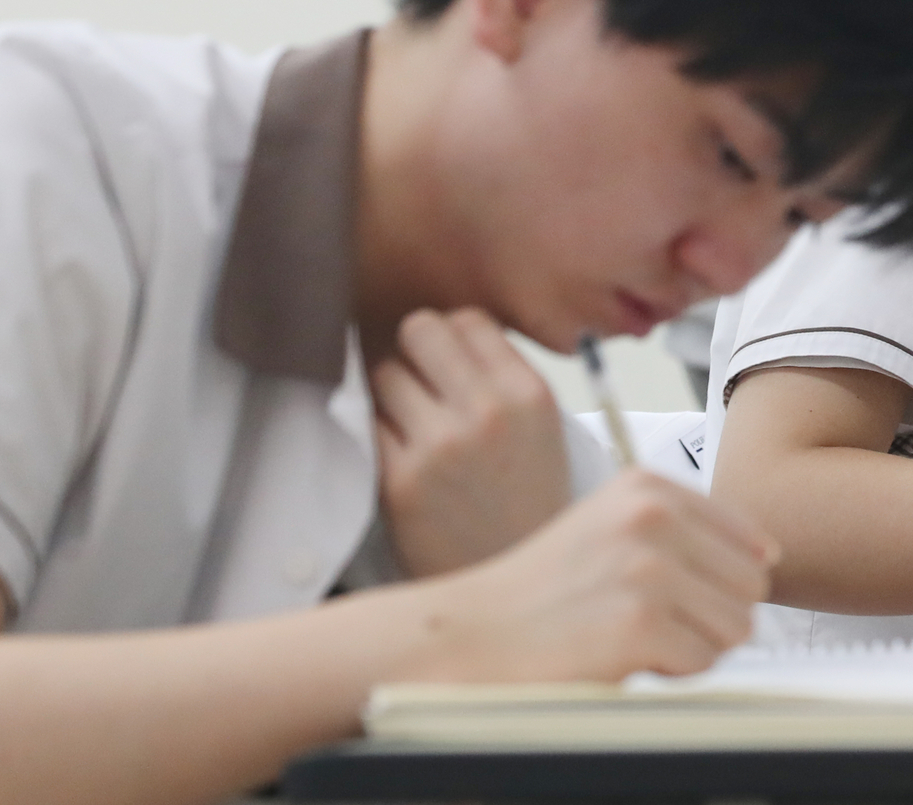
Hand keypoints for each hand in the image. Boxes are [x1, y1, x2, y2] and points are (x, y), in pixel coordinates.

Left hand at [371, 307, 571, 577]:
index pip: (467, 319)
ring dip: (393, 394)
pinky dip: (380, 435)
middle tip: (421, 380)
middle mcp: (487, 412)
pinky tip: (404, 457)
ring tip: (416, 427)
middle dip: (415, 350)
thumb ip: (502, 379)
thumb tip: (447, 330)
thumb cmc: (529, 506)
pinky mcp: (400, 482)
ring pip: (384, 374)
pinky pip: (368, 424)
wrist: (521, 593)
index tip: (449, 359)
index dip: (453, 336)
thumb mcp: (544, 429)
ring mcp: (440, 446)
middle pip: (419, 330)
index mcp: (529, 394)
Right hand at [397, 469, 779, 681]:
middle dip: (712, 615)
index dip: (724, 580)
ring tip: (634, 634)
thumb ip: (687, 530)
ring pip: (736, 628)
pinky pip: (702, 664)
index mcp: (649, 487)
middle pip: (752, 585)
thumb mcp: (613, 527)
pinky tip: (622, 655)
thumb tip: (769, 554)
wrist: (475, 633)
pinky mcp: (641, 624)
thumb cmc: (546, 589)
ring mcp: (648, 569)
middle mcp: (652, 517)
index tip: (680, 593)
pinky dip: (669, 672)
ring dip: (694, 646)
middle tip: (652, 620)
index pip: (749, 539)